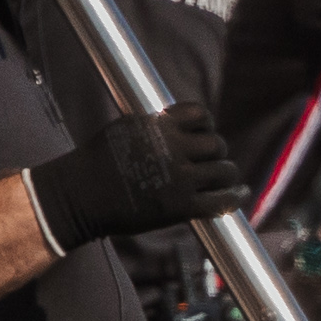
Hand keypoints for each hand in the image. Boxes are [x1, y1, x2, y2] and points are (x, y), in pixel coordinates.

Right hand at [25, 106, 243, 252]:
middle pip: (216, 144)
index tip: (204, 131)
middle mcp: (173, 149)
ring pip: (224, 170)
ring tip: (227, 178)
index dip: (206, 123)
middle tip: (213, 160)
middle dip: (217, 151)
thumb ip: (153, 125)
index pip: (199, 115)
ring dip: (228, 173)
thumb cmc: (95, 162)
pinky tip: (241, 193)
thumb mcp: (124, 128)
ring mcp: (180, 178)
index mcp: (158, 126)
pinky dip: (236, 196)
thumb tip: (173, 121)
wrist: (80, 195)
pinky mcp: (181, 206)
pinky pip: (221, 200)